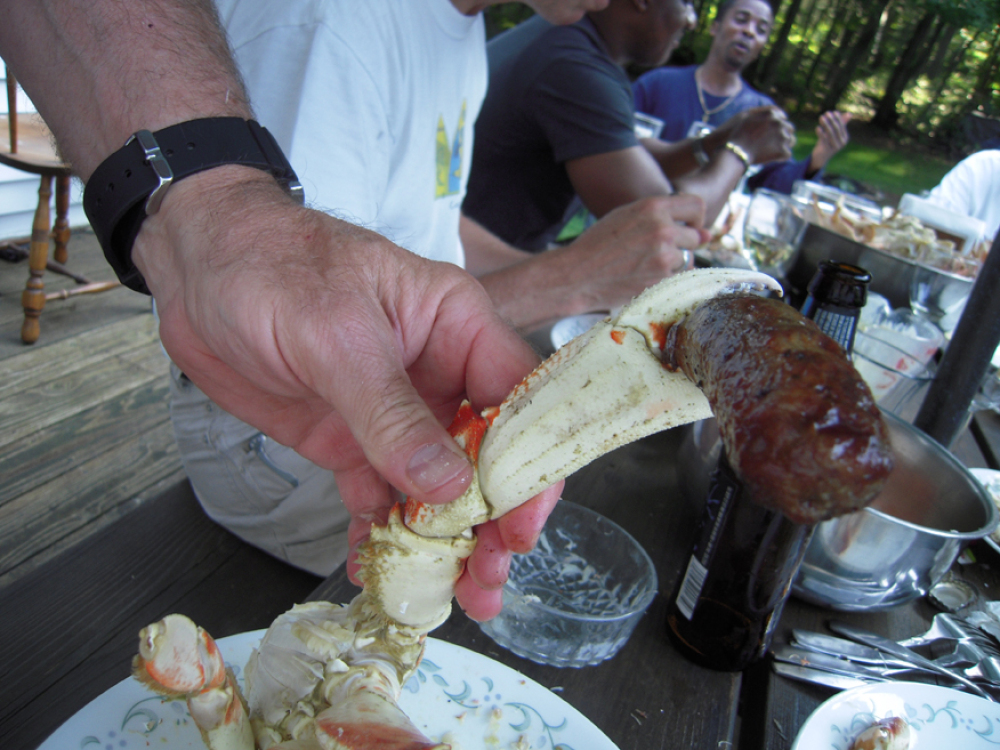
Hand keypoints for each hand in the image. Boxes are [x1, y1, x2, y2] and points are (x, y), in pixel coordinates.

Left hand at [134, 165, 555, 619]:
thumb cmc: (270, 269)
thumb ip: (390, 412)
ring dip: (444, 540)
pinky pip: (378, 493)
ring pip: (436, 485)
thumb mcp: (336, 335)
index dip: (530, 465)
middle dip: (491, 520)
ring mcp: (393, 412)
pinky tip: (375, 570)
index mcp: (456, 327)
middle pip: (486, 455)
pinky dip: (380, 533)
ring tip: (450, 596)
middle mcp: (437, 373)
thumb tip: (448, 485)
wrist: (197, 268)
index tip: (521, 525)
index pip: (517, 400)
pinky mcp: (350, 439)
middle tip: (487, 580)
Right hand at [537, 195, 706, 313]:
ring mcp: (664, 256)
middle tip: (656, 253)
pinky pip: (677, 278)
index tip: (689, 228)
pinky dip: (664, 279)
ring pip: (687, 259)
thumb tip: (708, 235)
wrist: (577, 275)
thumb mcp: (626, 216)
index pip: (697, 205)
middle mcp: (663, 229)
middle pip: (694, 236)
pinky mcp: (661, 280)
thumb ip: (664, 218)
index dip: (696, 218)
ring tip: (643, 265)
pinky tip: (642, 277)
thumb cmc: (598, 244)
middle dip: (682, 245)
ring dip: (672, 264)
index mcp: (653, 206)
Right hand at [728, 106, 795, 164]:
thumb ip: (761, 113)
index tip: (772, 132)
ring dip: (782, 145)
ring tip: (771, 151)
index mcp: (771, 114)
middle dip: (782, 135)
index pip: (782, 117)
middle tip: (772, 143)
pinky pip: (787, 154)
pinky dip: (780, 157)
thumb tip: (775, 114)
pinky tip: (772, 159)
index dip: (778, 125)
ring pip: (790, 141)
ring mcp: (782, 137)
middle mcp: (779, 123)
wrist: (733, 152)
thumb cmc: (736, 135)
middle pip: (789, 128)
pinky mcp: (782, 151)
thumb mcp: (745, 116)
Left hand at [809, 111, 851, 173]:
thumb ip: (841, 124)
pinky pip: (823, 140)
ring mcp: (834, 147)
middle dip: (831, 120)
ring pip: (830, 133)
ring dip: (825, 124)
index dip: (838, 118)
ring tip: (821, 117)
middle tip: (826, 113)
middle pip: (836, 129)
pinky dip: (820, 133)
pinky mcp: (826, 150)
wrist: (820, 158)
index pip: (842, 126)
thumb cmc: (827, 143)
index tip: (833, 112)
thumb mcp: (834, 133)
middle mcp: (841, 143)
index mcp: (845, 138)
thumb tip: (849, 114)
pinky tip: (817, 127)